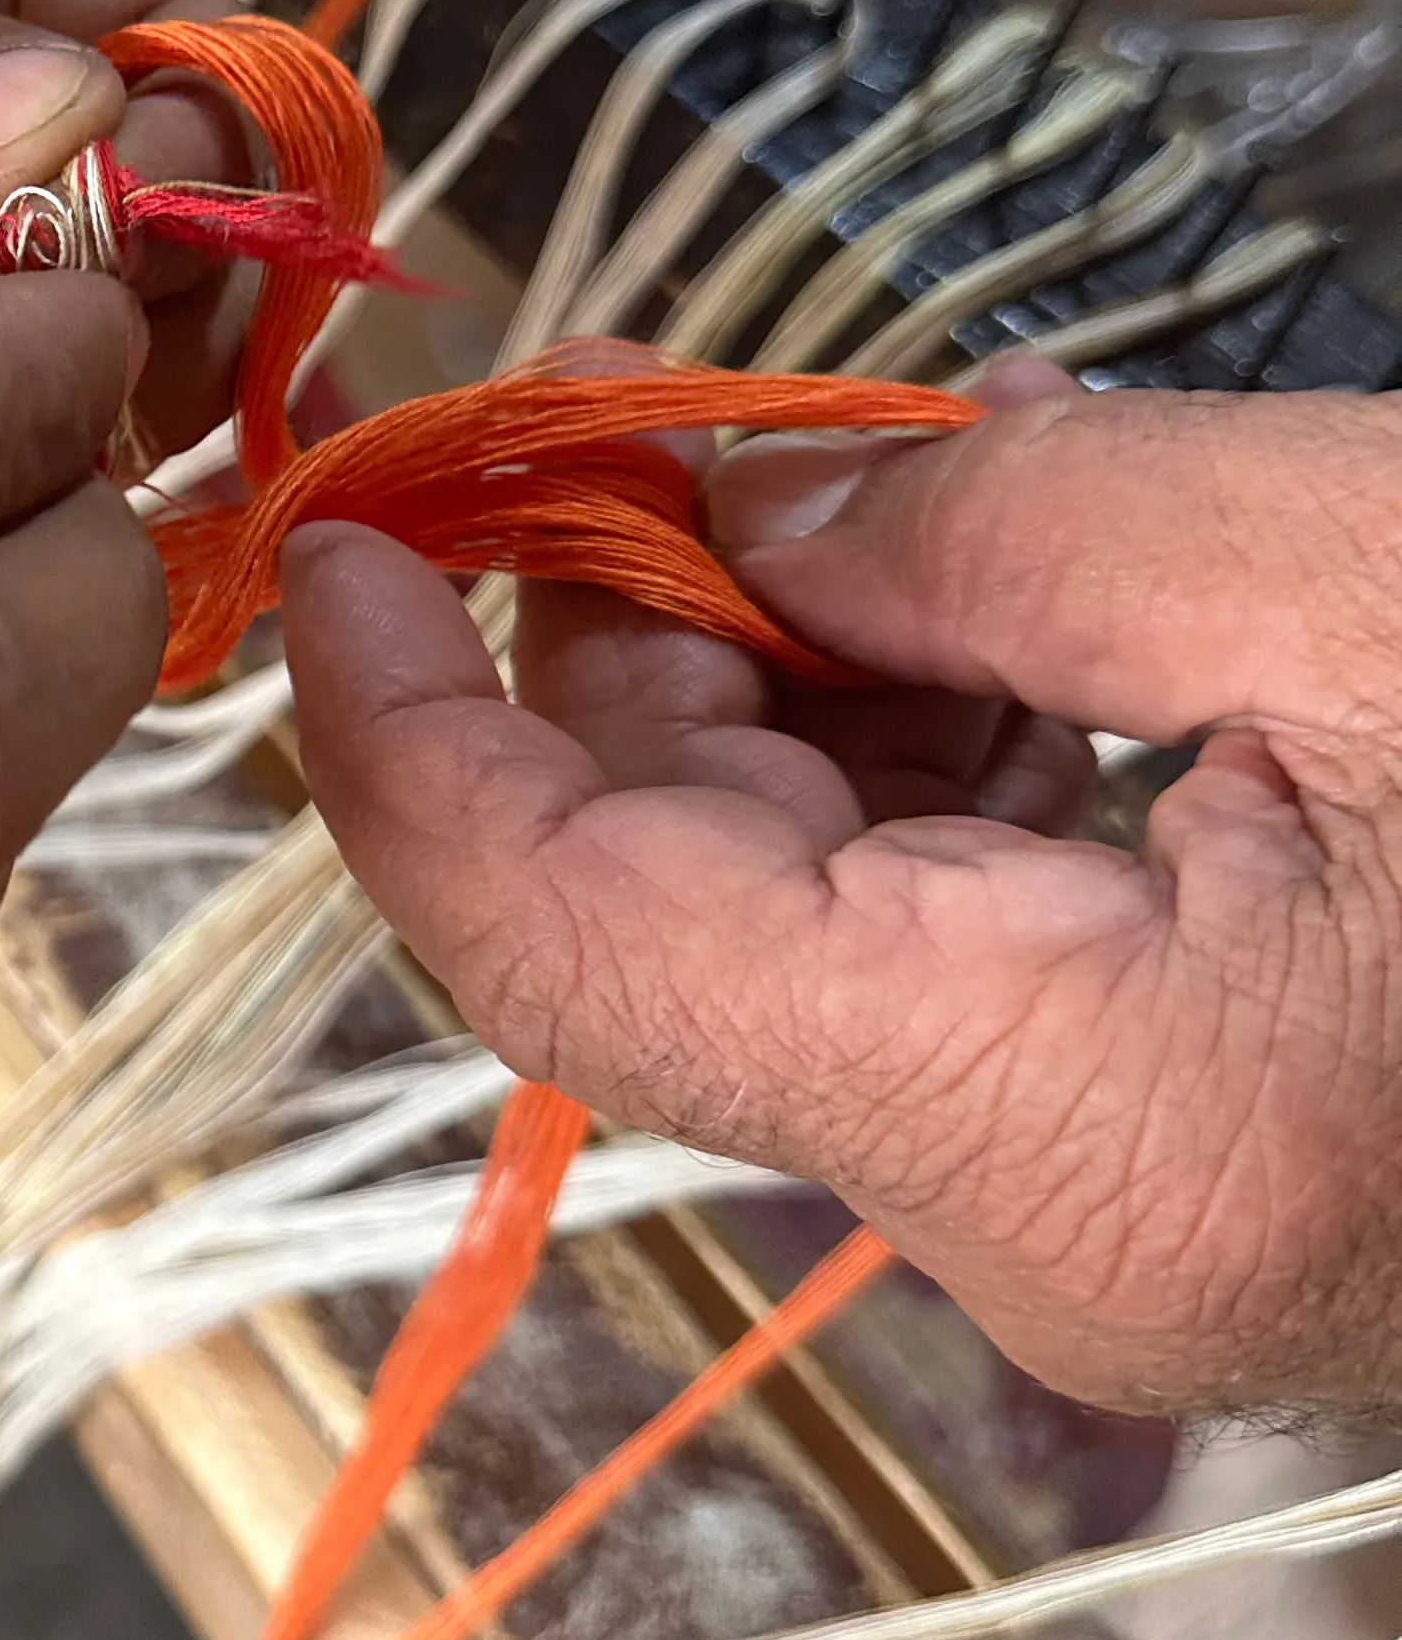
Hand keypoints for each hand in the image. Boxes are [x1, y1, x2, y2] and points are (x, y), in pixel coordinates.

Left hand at [284, 361, 1401, 1419]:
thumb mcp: (1357, 581)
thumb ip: (1012, 538)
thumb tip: (750, 517)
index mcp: (1080, 1132)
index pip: (576, 944)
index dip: (407, 733)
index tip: (339, 540)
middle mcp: (1053, 1228)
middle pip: (669, 907)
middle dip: (614, 638)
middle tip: (622, 411)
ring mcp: (1110, 1211)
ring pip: (798, 909)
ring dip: (786, 666)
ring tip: (874, 463)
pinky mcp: (1167, 1155)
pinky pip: (944, 936)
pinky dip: (924, 740)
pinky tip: (999, 574)